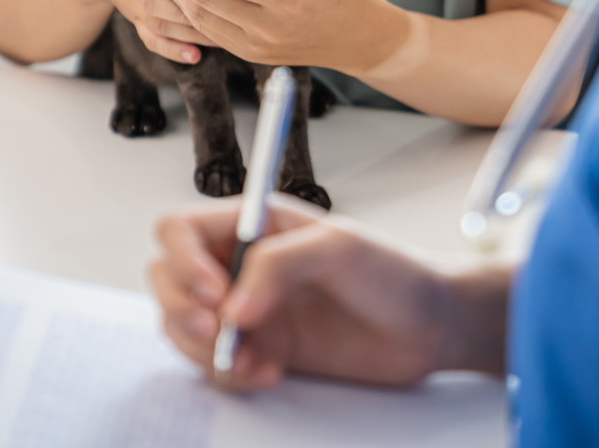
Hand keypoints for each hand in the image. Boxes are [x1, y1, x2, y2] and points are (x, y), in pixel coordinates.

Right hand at [148, 196, 507, 389]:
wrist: (431, 327)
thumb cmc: (395, 273)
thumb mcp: (339, 249)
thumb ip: (279, 265)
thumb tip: (232, 306)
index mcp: (255, 224)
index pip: (181, 229)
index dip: (182, 260)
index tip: (214, 291)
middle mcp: (243, 264)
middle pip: (167, 279)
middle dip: (182, 309)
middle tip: (219, 331)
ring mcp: (250, 309)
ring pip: (183, 326)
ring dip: (204, 349)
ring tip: (252, 358)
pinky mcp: (263, 348)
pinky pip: (216, 365)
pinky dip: (230, 374)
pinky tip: (269, 373)